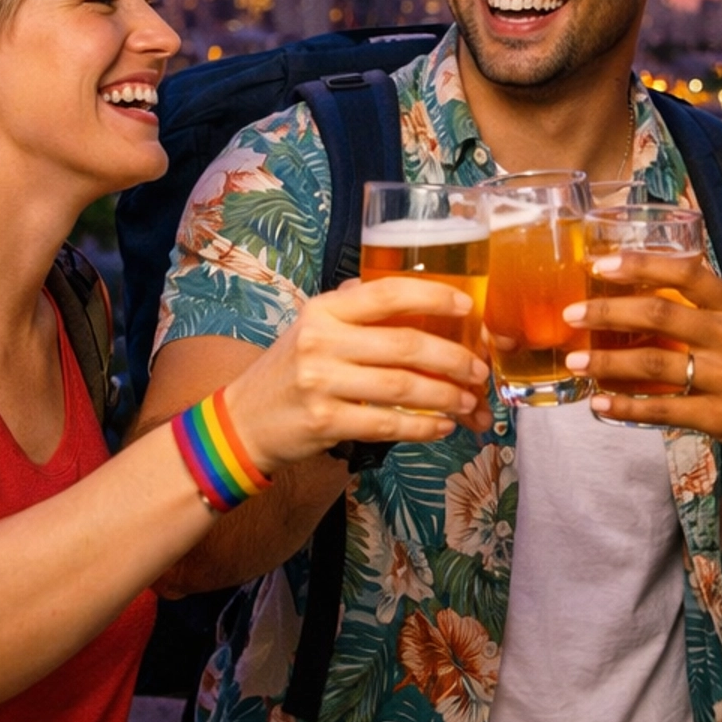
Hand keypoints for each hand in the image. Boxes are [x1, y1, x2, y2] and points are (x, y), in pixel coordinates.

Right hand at [224, 278, 491, 467]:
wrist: (243, 420)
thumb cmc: (290, 370)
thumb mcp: (314, 327)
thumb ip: (356, 310)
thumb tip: (416, 297)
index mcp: (325, 309)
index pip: (387, 293)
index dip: (433, 297)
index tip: (466, 307)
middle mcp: (322, 340)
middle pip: (405, 345)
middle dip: (453, 358)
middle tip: (478, 370)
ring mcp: (321, 382)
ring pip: (402, 387)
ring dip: (445, 396)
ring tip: (468, 401)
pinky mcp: (324, 422)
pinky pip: (387, 424)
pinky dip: (422, 427)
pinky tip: (441, 427)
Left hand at [563, 251, 721, 472]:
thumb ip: (706, 311)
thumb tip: (644, 294)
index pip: (685, 272)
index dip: (640, 264)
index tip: (600, 265)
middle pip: (659, 313)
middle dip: (607, 311)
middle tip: (572, 314)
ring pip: (654, 363)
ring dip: (608, 360)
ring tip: (575, 360)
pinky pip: (663, 410)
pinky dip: (627, 406)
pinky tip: (600, 404)